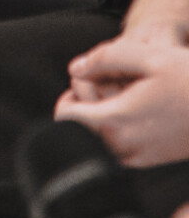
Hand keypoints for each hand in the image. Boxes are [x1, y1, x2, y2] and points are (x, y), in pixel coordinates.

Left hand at [56, 34, 188, 165]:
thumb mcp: (151, 55)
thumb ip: (106, 58)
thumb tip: (75, 69)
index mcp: (117, 121)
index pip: (66, 119)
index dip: (67, 98)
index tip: (82, 84)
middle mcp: (123, 147)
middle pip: (80, 132)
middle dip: (84, 107)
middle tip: (102, 86)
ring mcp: (138, 159)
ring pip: (99, 141)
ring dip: (100, 120)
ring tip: (120, 96)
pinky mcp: (151, 162)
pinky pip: (119, 148)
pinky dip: (117, 130)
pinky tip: (137, 110)